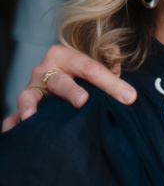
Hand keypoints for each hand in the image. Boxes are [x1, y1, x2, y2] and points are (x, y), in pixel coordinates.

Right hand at [1, 44, 135, 131]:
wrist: (57, 70)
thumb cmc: (82, 70)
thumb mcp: (96, 61)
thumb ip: (109, 61)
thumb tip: (117, 53)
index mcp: (65, 55)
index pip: (90, 68)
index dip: (111, 83)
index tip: (129, 97)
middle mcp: (45, 69)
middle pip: (61, 81)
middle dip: (72, 92)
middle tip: (83, 101)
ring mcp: (32, 87)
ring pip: (29, 96)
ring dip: (30, 106)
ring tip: (31, 117)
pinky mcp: (24, 104)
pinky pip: (13, 115)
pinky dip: (12, 122)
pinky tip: (13, 132)